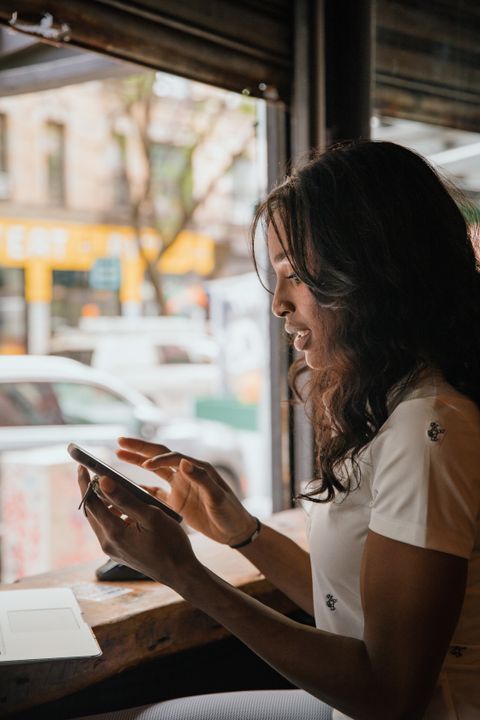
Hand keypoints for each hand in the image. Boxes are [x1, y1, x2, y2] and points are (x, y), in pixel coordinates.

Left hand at [77, 465, 200, 589]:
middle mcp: (108, 543)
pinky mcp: (120, 552)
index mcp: (113, 533)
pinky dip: (114, 514)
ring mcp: (113, 550)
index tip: (81, 465)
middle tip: (94, 472)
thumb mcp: (151, 516)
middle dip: (91, 491)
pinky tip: (128, 509)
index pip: (91, 502)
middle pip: (92, 511)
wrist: (181, 574)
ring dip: (105, 502)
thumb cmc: (171, 544)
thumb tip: (102, 481)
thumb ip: (125, 498)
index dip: (84, 482)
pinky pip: (110, 528)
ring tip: (116, 488)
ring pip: (101, 520)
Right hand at [116, 437, 256, 546]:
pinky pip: (155, 492)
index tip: (145, 466)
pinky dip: (141, 488)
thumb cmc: (230, 512)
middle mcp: (186, 474)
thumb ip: (202, 479)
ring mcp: (180, 487)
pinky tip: (127, 487)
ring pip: (154, 470)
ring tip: (118, 454)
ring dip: (137, 461)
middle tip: (120, 441)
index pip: (172, 458)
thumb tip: (183, 462)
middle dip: (140, 448)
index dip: (158, 460)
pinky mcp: (177, 501)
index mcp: (196, 469)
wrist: (235, 530)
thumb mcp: (217, 497)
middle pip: (159, 455)